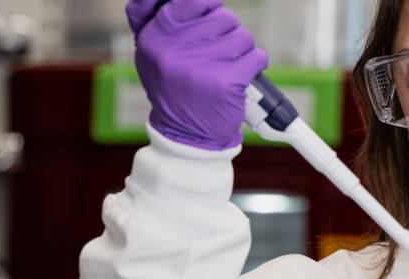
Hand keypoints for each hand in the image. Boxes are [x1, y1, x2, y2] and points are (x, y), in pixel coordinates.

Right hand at [126, 0, 267, 149]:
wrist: (186, 136)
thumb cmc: (174, 91)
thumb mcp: (152, 56)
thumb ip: (158, 22)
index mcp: (156, 38)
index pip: (189, 0)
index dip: (206, 4)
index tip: (211, 12)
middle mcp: (175, 50)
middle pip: (222, 16)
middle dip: (227, 31)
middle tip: (219, 52)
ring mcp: (202, 65)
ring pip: (242, 36)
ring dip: (242, 50)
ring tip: (228, 66)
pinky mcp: (227, 82)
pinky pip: (256, 57)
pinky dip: (255, 65)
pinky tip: (242, 76)